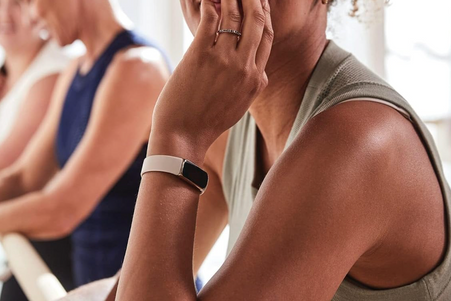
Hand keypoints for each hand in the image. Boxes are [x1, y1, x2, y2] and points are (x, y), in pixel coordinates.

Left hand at [149, 0, 273, 162]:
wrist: (183, 137)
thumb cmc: (206, 123)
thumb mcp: (238, 105)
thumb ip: (248, 85)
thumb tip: (251, 72)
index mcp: (257, 80)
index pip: (267, 38)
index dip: (263, 15)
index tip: (258, 4)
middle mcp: (245, 69)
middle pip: (257, 22)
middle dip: (254, 0)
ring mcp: (224, 62)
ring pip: (234, 18)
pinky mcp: (200, 56)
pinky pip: (209, 22)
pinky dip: (209, 6)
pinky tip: (206, 1)